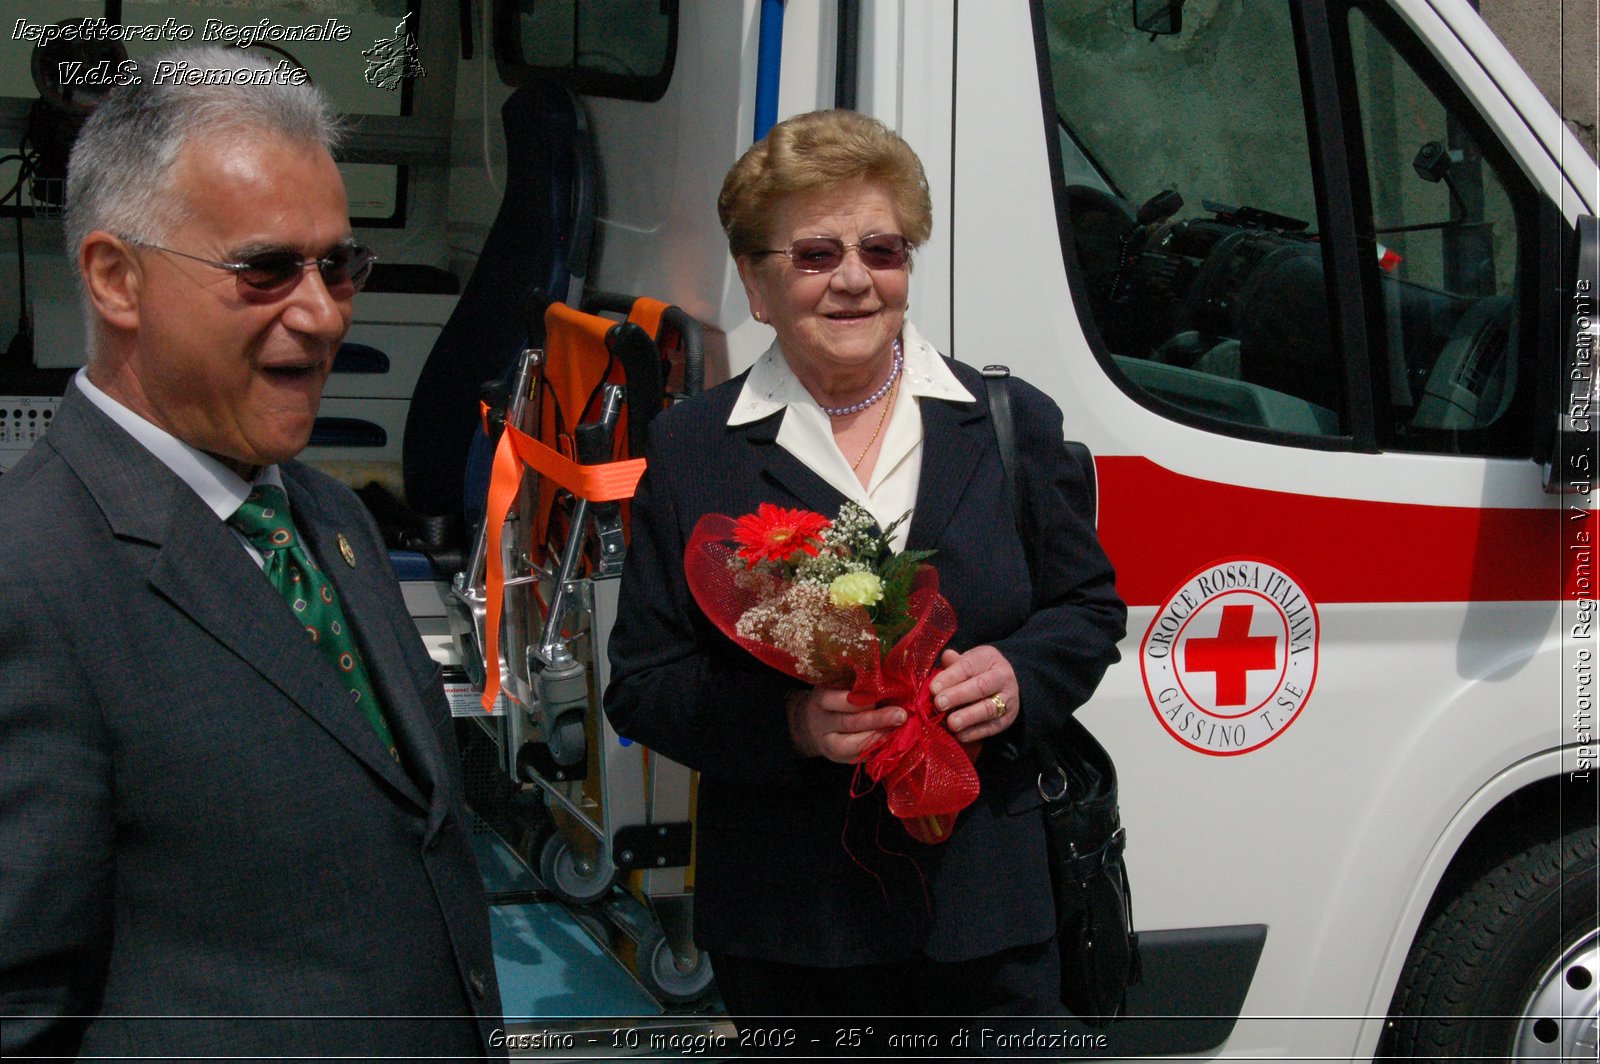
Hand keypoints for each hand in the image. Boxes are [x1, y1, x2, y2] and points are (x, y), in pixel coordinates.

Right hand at [787, 687, 906, 763]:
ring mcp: (828, 744)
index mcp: (820, 700)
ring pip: (852, 745)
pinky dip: (877, 750)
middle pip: (849, 723)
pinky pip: (859, 758)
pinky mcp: (839, 759)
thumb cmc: (836, 697)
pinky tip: (892, 742)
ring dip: (879, 737)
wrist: (815, 723)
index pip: (836, 699)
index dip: (860, 699)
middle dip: (877, 719)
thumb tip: (890, 682)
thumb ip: (859, 684)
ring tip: (899, 730)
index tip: (881, 694)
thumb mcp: (840, 685)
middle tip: (900, 715)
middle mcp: (821, 724)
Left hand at [930, 646, 1018, 744]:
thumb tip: (946, 657)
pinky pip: (992, 727)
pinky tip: (960, 736)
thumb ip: (954, 663)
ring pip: (988, 708)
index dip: (950, 677)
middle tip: (939, 704)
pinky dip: (975, 733)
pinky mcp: (1006, 719)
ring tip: (951, 723)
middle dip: (958, 696)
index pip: (968, 666)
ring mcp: (1007, 699)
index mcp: (989, 658)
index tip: (933, 688)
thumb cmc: (976, 671)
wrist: (1003, 685)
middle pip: (981, 686)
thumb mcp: (967, 661)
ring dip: (968, 717)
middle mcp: (1002, 677)